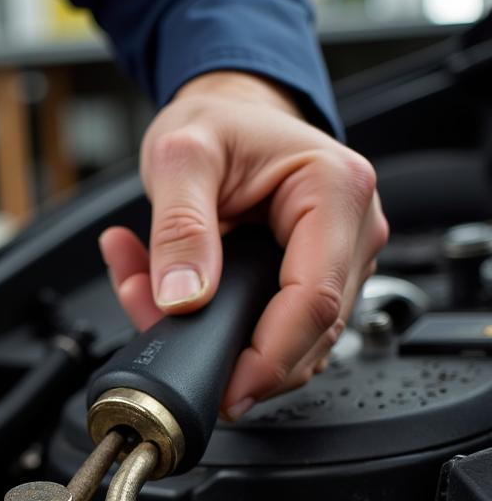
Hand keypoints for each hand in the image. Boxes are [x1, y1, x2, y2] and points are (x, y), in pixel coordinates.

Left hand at [99, 71, 388, 419]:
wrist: (229, 112)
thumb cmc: (218, 122)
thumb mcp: (181, 157)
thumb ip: (180, 227)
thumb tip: (184, 298)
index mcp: (336, 191)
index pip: (315, 301)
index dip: (270, 358)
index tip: (228, 388)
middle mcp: (352, 231)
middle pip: (309, 335)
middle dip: (236, 357)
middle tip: (168, 343)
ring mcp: (339, 262)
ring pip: (290, 344)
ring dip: (218, 342)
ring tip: (148, 299)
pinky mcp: (314, 283)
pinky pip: (272, 333)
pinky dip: (219, 332)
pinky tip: (173, 302)